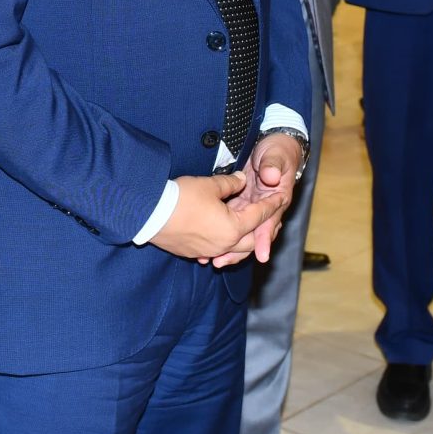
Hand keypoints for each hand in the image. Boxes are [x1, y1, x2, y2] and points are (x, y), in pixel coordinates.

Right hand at [149, 171, 273, 261]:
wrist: (149, 214)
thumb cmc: (181, 198)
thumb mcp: (209, 185)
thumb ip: (230, 183)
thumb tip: (241, 180)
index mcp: (233, 228)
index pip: (259, 215)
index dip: (272, 204)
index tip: (282, 196)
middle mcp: (224, 245)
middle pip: (252, 240)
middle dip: (264, 228)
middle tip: (272, 219)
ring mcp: (208, 252)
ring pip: (235, 250)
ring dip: (245, 240)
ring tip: (250, 231)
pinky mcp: (193, 253)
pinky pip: (216, 252)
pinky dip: (224, 247)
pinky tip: (222, 240)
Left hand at [212, 132, 305, 267]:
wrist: (274, 146)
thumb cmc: (277, 151)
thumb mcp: (277, 156)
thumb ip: (273, 166)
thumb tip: (271, 177)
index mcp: (277, 200)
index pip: (270, 222)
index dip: (264, 238)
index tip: (261, 254)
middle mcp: (264, 208)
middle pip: (253, 234)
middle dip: (240, 251)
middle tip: (224, 261)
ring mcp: (251, 206)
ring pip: (240, 231)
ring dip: (228, 247)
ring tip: (212, 261)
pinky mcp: (240, 203)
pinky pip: (230, 220)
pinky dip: (220, 231)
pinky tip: (207, 244)